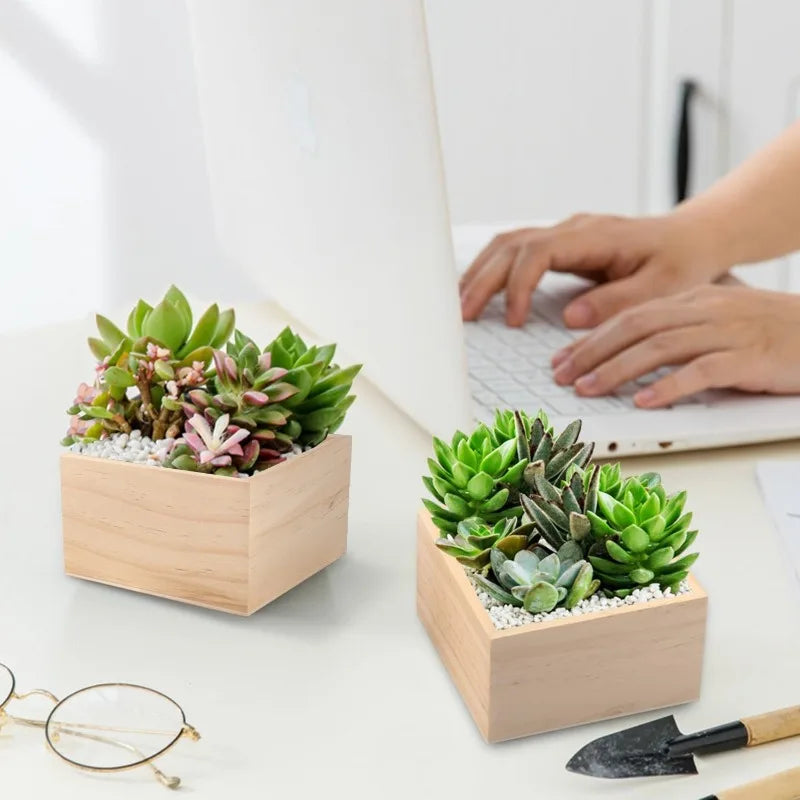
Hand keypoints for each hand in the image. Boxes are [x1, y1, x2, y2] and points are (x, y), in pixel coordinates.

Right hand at [459, 212, 728, 327]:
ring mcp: (565, 234)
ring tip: (460, 306)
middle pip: (511, 245)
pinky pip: (516, 251)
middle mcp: (573, 229)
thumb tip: (569, 317)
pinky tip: (480, 292)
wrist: (692, 238)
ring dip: (480, 273)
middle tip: (462, 316)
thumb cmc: (682, 261)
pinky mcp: (561, 245)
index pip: (538, 252)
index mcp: (595, 236)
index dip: (518, 286)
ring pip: (507, 244)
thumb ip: (618, 301)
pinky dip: (493, 270)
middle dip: (482, 280)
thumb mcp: (664, 288)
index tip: (513, 321)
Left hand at [550, 285, 799, 407]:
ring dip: (618, 369)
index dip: (592, 338)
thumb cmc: (769, 332)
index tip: (561, 360)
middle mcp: (704, 310)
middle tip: (561, 376)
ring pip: (661, 346)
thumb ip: (678, 331)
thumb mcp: (717, 321)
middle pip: (636, 327)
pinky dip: (669, 386)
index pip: (630, 315)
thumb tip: (632, 355)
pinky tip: (644, 402)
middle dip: (592, 351)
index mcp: (692, 300)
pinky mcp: (749, 357)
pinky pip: (703, 370)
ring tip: (588, 389)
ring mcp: (727, 331)